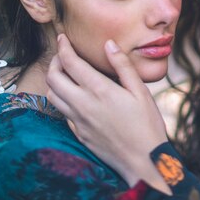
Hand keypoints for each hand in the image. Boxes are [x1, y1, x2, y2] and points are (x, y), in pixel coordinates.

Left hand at [46, 35, 169, 191]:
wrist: (143, 161)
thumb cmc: (146, 124)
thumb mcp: (140, 90)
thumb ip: (122, 65)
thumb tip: (109, 44)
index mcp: (99, 90)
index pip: (70, 63)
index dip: (63, 47)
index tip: (62, 38)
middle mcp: (83, 104)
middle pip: (53, 78)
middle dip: (55, 61)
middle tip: (64, 55)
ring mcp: (78, 121)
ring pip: (52, 96)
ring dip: (55, 81)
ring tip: (66, 75)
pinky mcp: (78, 133)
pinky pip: (62, 112)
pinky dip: (62, 99)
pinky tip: (76, 97)